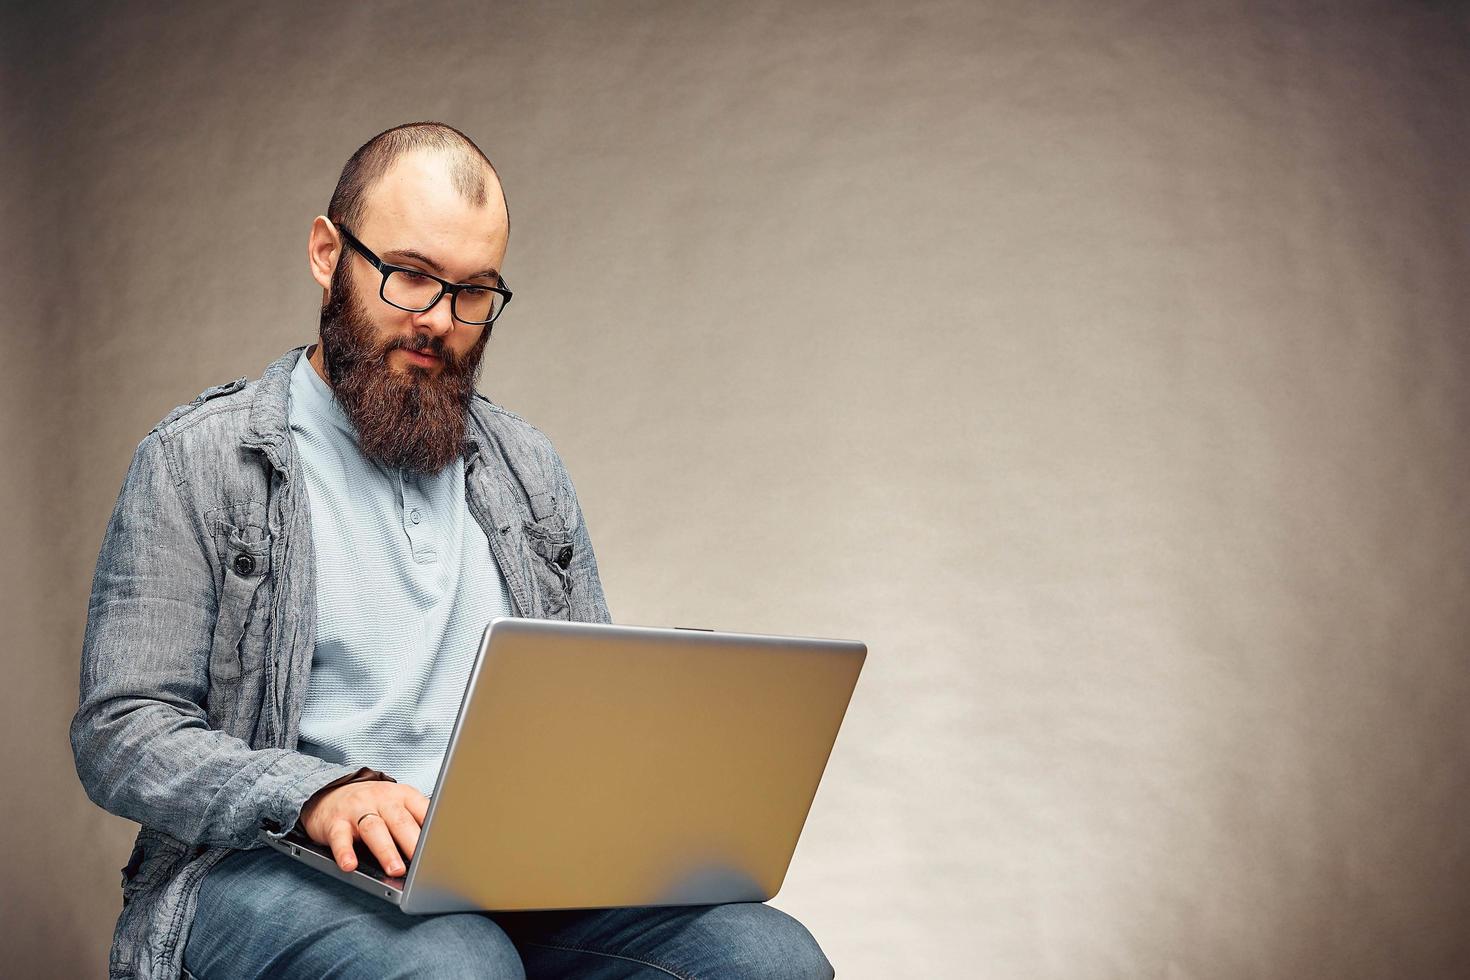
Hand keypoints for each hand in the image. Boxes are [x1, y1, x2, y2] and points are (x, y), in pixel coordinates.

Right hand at [299, 780, 429, 875]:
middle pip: (399, 820)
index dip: (434, 827)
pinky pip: (340, 838)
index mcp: (403, 795)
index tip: (443, 845)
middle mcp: (381, 799)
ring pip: (373, 829)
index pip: (423, 809)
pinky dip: (345, 852)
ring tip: (395, 870)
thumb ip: (416, 821)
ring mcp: (357, 809)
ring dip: (386, 851)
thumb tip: (438, 847)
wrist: (332, 793)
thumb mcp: (399, 804)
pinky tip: (350, 865)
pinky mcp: (335, 823)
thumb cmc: (373, 805)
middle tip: (421, 863)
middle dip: (412, 842)